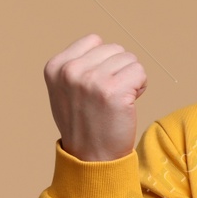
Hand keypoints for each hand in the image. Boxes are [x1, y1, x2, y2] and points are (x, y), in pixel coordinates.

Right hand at [43, 34, 147, 161]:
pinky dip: (140, 86)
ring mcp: (92, 79)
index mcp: (55, 67)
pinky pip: (140, 72)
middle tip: (109, 95)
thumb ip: (76, 65)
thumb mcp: (65, 90)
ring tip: (117, 100)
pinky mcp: (114, 90)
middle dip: (119, 69)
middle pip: (115, 49)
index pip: (94, 41)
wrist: (91, 157)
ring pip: (130, 59)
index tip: (96, 84)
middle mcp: (71, 70)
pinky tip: (128, 103)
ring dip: (130, 78)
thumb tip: (99, 42)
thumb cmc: (83, 122)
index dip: (103, 61)